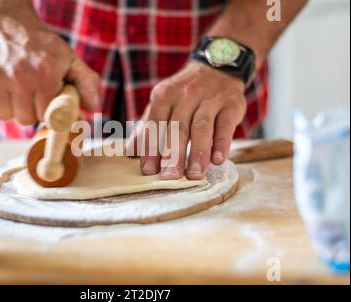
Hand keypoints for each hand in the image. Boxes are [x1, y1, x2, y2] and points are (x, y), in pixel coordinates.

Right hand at [0, 10, 100, 124]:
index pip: (50, 115)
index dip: (53, 115)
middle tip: (38, 97)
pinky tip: (11, 93)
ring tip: (24, 94)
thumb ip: (86, 82)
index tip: (55, 110)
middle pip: (28, 119)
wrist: (8, 24)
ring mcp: (1, 78)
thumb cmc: (42, 45)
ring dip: (18, 111)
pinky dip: (4, 106)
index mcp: (46, 74)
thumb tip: (94, 108)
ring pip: (10, 117)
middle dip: (35, 112)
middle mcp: (22, 78)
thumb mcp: (69, 59)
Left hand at [127, 61, 245, 179]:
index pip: (154, 125)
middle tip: (170, 177)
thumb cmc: (185, 93)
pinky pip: (225, 126)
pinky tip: (218, 160)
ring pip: (201, 128)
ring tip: (194, 174)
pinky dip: (221, 144)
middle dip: (173, 155)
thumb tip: (130, 152)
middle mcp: (185, 96)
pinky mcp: (230, 105)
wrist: (217, 66)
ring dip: (197, 153)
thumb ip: (147, 126)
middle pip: (177, 129)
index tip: (148, 171)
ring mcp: (209, 99)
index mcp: (164, 96)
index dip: (151, 148)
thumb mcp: (162, 103)